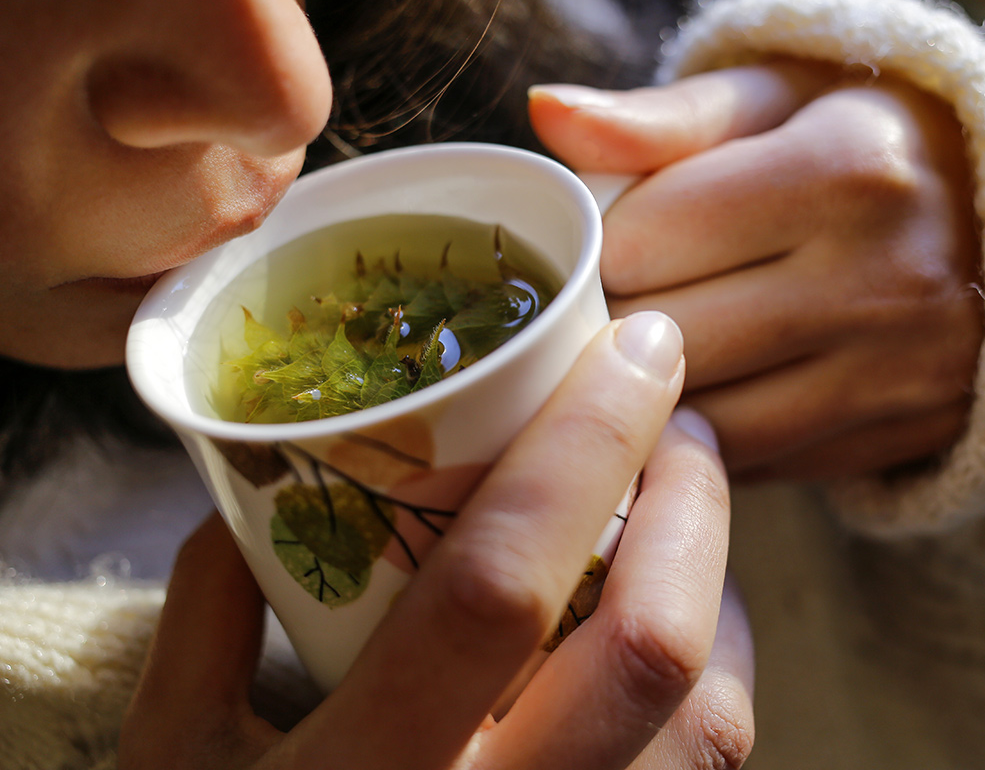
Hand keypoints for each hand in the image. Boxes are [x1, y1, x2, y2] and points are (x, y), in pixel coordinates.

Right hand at [119, 313, 753, 769]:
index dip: (584, 448)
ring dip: (724, 589)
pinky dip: (719, 683)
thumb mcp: (166, 760)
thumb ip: (204, 615)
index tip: (635, 348)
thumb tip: (254, 487)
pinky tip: (687, 632)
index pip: (501, 584)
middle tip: (679, 418)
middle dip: (694, 502)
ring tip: (691, 510)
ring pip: (714, 725)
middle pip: (652, 646)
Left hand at [530, 60, 983, 479]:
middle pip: (665, 343)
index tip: (599, 246)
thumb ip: (664, 116)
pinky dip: (711, 441)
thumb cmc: (869, 143)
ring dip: (650, 400)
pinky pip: (759, 466)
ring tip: (643, 356)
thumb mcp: (780, 98)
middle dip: (610, 329)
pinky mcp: (904, 436)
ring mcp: (901, 373)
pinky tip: (704, 398)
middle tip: (603, 308)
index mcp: (846, 168)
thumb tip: (548, 114)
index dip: (596, 248)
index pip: (642, 240)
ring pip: (705, 423)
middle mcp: (883, 280)